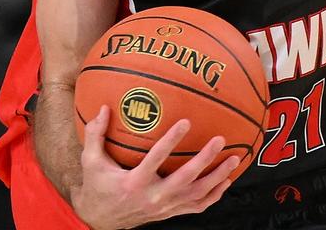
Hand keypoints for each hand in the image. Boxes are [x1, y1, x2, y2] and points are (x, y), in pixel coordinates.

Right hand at [72, 106, 238, 229]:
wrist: (101, 220)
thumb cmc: (97, 186)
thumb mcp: (90, 161)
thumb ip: (96, 134)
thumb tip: (103, 107)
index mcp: (134, 183)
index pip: (156, 159)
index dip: (171, 141)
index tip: (186, 121)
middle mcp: (153, 197)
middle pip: (185, 179)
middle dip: (205, 160)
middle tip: (220, 139)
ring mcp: (165, 208)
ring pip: (197, 194)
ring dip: (218, 177)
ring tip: (234, 158)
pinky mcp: (171, 213)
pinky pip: (198, 207)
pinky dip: (214, 195)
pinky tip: (227, 181)